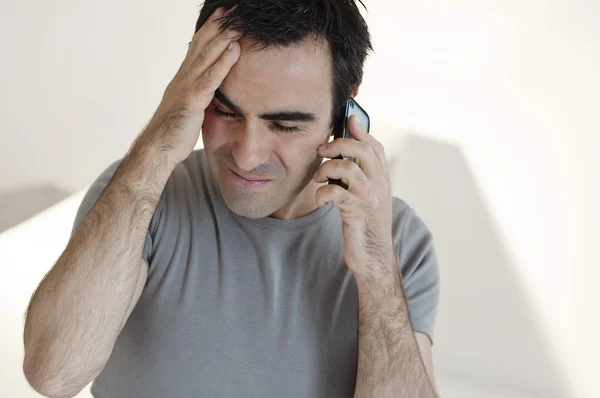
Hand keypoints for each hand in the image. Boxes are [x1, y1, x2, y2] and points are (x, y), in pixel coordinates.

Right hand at [139, 7, 240, 166]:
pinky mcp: (192, 102)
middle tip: (231, 10)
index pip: (197, 48)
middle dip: (217, 26)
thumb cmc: (173, 133)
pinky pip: (210, 79)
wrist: (157, 150)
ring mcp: (186, 88)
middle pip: (202, 46)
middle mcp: (183, 78)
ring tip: (238, 23)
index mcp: (183, 79)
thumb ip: (198, 95)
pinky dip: (223, 63)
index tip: (222, 16)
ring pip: (207, 57)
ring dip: (223, 38)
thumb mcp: (188, 108)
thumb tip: (210, 91)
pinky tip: (234, 50)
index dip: (210, 30)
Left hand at [313, 115, 394, 277]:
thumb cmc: (365, 223)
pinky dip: (323, 194)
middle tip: (322, 152)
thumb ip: (359, 174)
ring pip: (349, 169)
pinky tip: (321, 201)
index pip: (374, 145)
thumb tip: (342, 151)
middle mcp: (379, 184)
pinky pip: (336, 194)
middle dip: (338, 144)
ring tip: (319, 180)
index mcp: (382, 178)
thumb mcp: (366, 195)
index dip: (359, 130)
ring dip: (327, 170)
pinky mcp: (357, 213)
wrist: (375, 256)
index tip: (347, 120)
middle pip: (362, 150)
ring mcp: (370, 198)